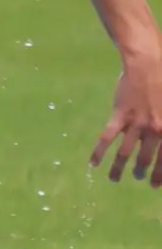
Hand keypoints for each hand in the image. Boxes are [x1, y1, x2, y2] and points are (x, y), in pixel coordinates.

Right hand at [92, 46, 161, 183]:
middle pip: (145, 158)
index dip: (159, 174)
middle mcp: (153, 130)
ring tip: (114, 179)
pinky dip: (99, 152)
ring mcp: (135, 124)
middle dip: (141, 172)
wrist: (148, 63)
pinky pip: (107, 138)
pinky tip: (93, 163)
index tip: (154, 185)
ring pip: (125, 153)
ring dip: (119, 169)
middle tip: (137, 178)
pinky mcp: (119, 116)